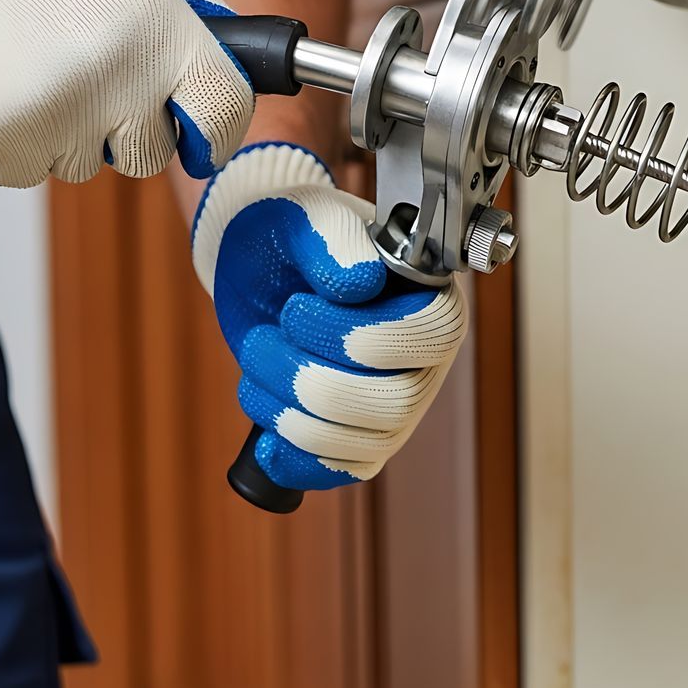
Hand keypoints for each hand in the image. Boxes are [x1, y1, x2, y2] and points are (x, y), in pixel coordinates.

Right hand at [0, 0, 251, 185]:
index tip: (203, 136)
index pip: (224, 112)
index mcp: (160, 28)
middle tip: (89, 76)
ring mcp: (59, 118)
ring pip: (87, 163)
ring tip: (32, 65)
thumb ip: (188, 13)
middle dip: (130, 128)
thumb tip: (239, 57)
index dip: (216, 130)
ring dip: (67, 131)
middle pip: (152, 153)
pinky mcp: (1, 144)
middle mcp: (117, 80)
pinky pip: (30, 168)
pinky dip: (16, 140)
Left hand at [192, 144, 466, 490]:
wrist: (259, 266)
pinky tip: (267, 436)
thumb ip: (333, 237)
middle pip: (394, 402)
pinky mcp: (362, 437)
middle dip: (308, 378)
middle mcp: (425, 360)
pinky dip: (299, 459)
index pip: (430, 336)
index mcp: (430, 300)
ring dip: (292, 413)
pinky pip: (346, 471)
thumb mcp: (304, 216)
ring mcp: (398, 404)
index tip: (297, 309)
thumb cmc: (292, 235)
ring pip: (367, 441)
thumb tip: (363, 282)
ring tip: (257, 367)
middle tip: (264, 338)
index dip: (360, 336)